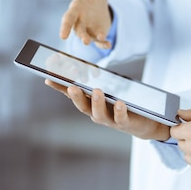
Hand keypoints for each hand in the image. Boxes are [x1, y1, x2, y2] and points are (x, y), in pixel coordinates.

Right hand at [45, 80, 169, 140]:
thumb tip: (76, 66)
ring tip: (97, 90)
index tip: (48, 77)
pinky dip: (119, 111)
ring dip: (96, 103)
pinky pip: (120, 118)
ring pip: (99, 114)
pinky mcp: (124, 123)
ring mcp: (109, 120)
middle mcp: (95, 113)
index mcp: (89, 104)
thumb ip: (92, 81)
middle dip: (76, 96)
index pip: (71, 95)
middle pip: (82, 106)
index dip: (59, 88)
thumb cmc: (120, 103)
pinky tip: (120, 102)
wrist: (142, 123)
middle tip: (71, 86)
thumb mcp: (105, 91)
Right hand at [60, 0, 111, 48]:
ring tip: (99, 38)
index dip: (65, 27)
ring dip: (92, 40)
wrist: (102, 3)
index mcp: (76, 9)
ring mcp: (88, 29)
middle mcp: (79, 21)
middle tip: (85, 41)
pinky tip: (108, 45)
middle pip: (78, 30)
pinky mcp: (97, 34)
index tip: (63, 36)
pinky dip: (103, 44)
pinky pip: (99, 41)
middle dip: (81, 35)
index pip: (68, 18)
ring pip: (88, 37)